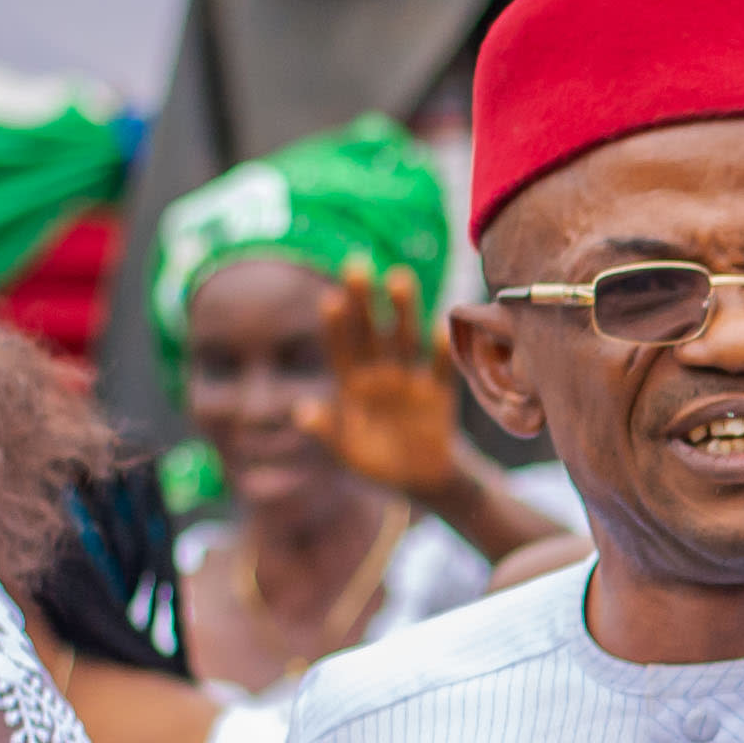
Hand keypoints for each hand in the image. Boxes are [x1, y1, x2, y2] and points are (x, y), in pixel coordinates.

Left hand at [305, 270, 477, 509]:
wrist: (418, 478)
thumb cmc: (375, 461)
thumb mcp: (345, 451)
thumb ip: (326, 430)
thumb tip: (302, 411)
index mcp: (353, 385)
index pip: (341, 350)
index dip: (336, 327)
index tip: (330, 300)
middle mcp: (381, 375)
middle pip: (371, 333)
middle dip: (364, 301)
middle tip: (356, 264)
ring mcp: (410, 381)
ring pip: (404, 341)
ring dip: (402, 312)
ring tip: (398, 278)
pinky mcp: (438, 396)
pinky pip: (440, 372)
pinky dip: (441, 354)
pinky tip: (440, 329)